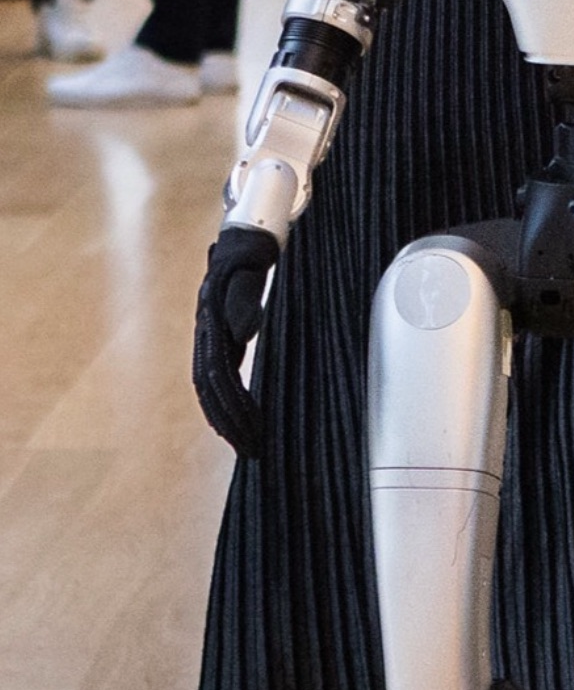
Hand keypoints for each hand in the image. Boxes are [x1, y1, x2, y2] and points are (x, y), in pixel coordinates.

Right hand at [193, 225, 279, 454]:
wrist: (239, 240)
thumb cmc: (244, 254)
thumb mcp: (246, 272)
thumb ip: (244, 300)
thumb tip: (245, 332)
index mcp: (211, 324)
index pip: (218, 376)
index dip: (231, 406)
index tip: (248, 429)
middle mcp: (206, 336)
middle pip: (211, 389)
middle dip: (229, 422)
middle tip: (251, 449)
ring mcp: (210, 339)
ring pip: (211, 388)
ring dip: (227, 417)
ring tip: (245, 443)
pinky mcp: (219, 340)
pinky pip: (218, 378)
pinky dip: (226, 403)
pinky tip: (237, 419)